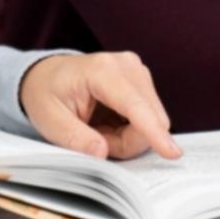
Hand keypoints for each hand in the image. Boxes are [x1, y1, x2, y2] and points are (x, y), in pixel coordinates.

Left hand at [20, 52, 181, 160]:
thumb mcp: (49, 121)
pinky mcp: (142, 80)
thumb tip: (101, 153)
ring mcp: (138, 70)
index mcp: (102, 70)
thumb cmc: (47, 95)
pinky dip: (130, 129)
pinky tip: (109, 121)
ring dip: (127, 136)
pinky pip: (150, 119)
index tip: (172, 153)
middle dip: (124, 141)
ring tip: (98, 128)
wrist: (47, 75)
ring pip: (153, 122)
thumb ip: (75, 138)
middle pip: (149, 120)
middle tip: (93, 138)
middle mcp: (127, 65)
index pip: (134, 106)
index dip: (154, 132)